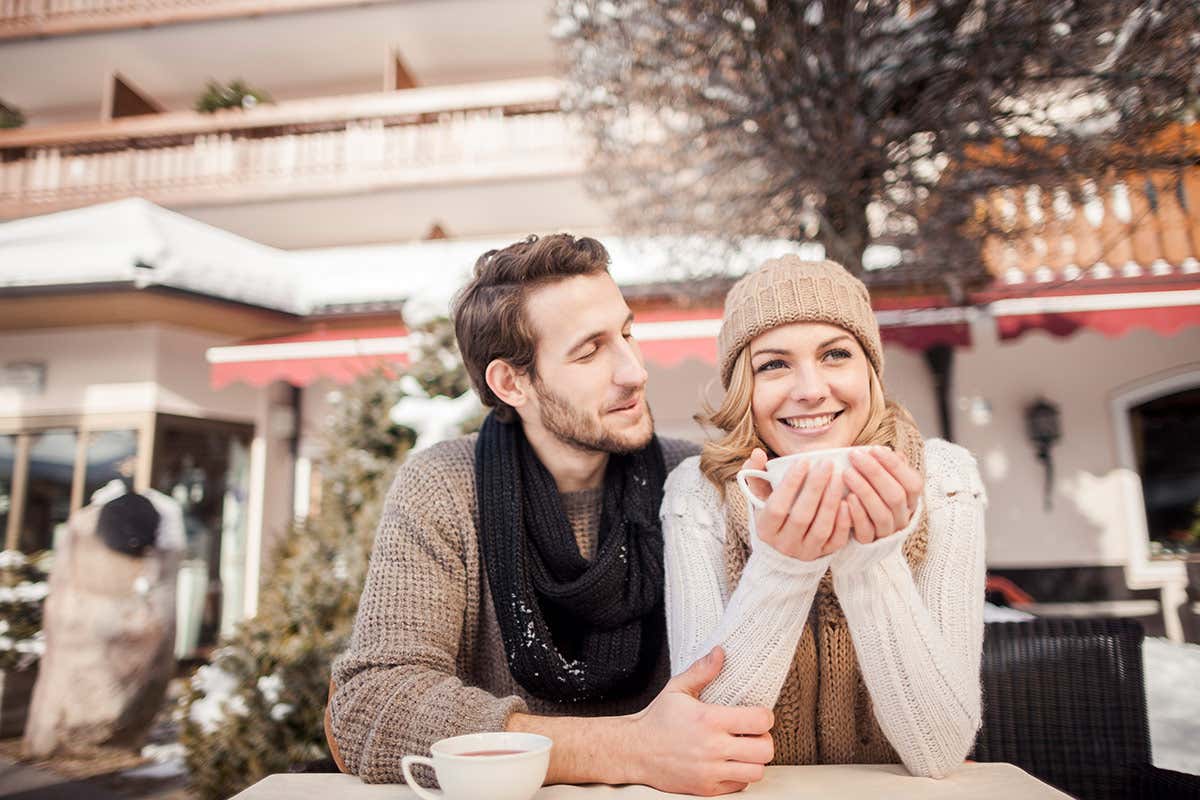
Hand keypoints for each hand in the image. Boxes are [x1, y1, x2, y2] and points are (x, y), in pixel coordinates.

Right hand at [627, 647, 774, 795]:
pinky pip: (740, 786)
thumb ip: (702, 671)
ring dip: (755, 760)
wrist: (635, 751)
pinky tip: (730, 763)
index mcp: (709, 720)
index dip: (765, 716)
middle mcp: (712, 748)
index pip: (759, 720)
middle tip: (755, 734)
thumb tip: (720, 652)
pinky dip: (740, 775)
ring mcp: (710, 771)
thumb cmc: (657, 720)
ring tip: (745, 749)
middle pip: (764, 750)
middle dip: (765, 739)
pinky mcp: (706, 788)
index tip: (758, 714)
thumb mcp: (677, 689)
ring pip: (756, 771)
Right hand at [741, 448, 851, 560]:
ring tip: (839, 476)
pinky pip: (836, 540)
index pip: (777, 507)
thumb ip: (756, 473)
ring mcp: (805, 551)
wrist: (783, 548)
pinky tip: (848, 500)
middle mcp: (784, 544)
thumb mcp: (760, 496)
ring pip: (821, 528)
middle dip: (815, 487)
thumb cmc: (772, 513)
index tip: (804, 461)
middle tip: (827, 463)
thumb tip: (757, 453)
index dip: (790, 484)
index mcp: (765, 529)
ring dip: (831, 500)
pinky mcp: (824, 554)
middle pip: (801, 516)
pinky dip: (843, 521)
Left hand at [842, 446, 923, 543]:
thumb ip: (887, 466)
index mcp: (910, 500)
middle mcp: (903, 517)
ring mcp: (887, 532)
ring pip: (881, 513)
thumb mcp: (882, 479)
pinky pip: (865, 530)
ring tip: (847, 473)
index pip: (912, 483)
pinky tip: (846, 498)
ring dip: (864, 491)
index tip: (874, 449)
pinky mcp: (869, 543)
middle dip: (875, 473)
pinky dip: (856, 513)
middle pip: (895, 496)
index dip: (895, 466)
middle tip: (854, 455)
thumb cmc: (870, 493)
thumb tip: (890, 452)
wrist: (855, 525)